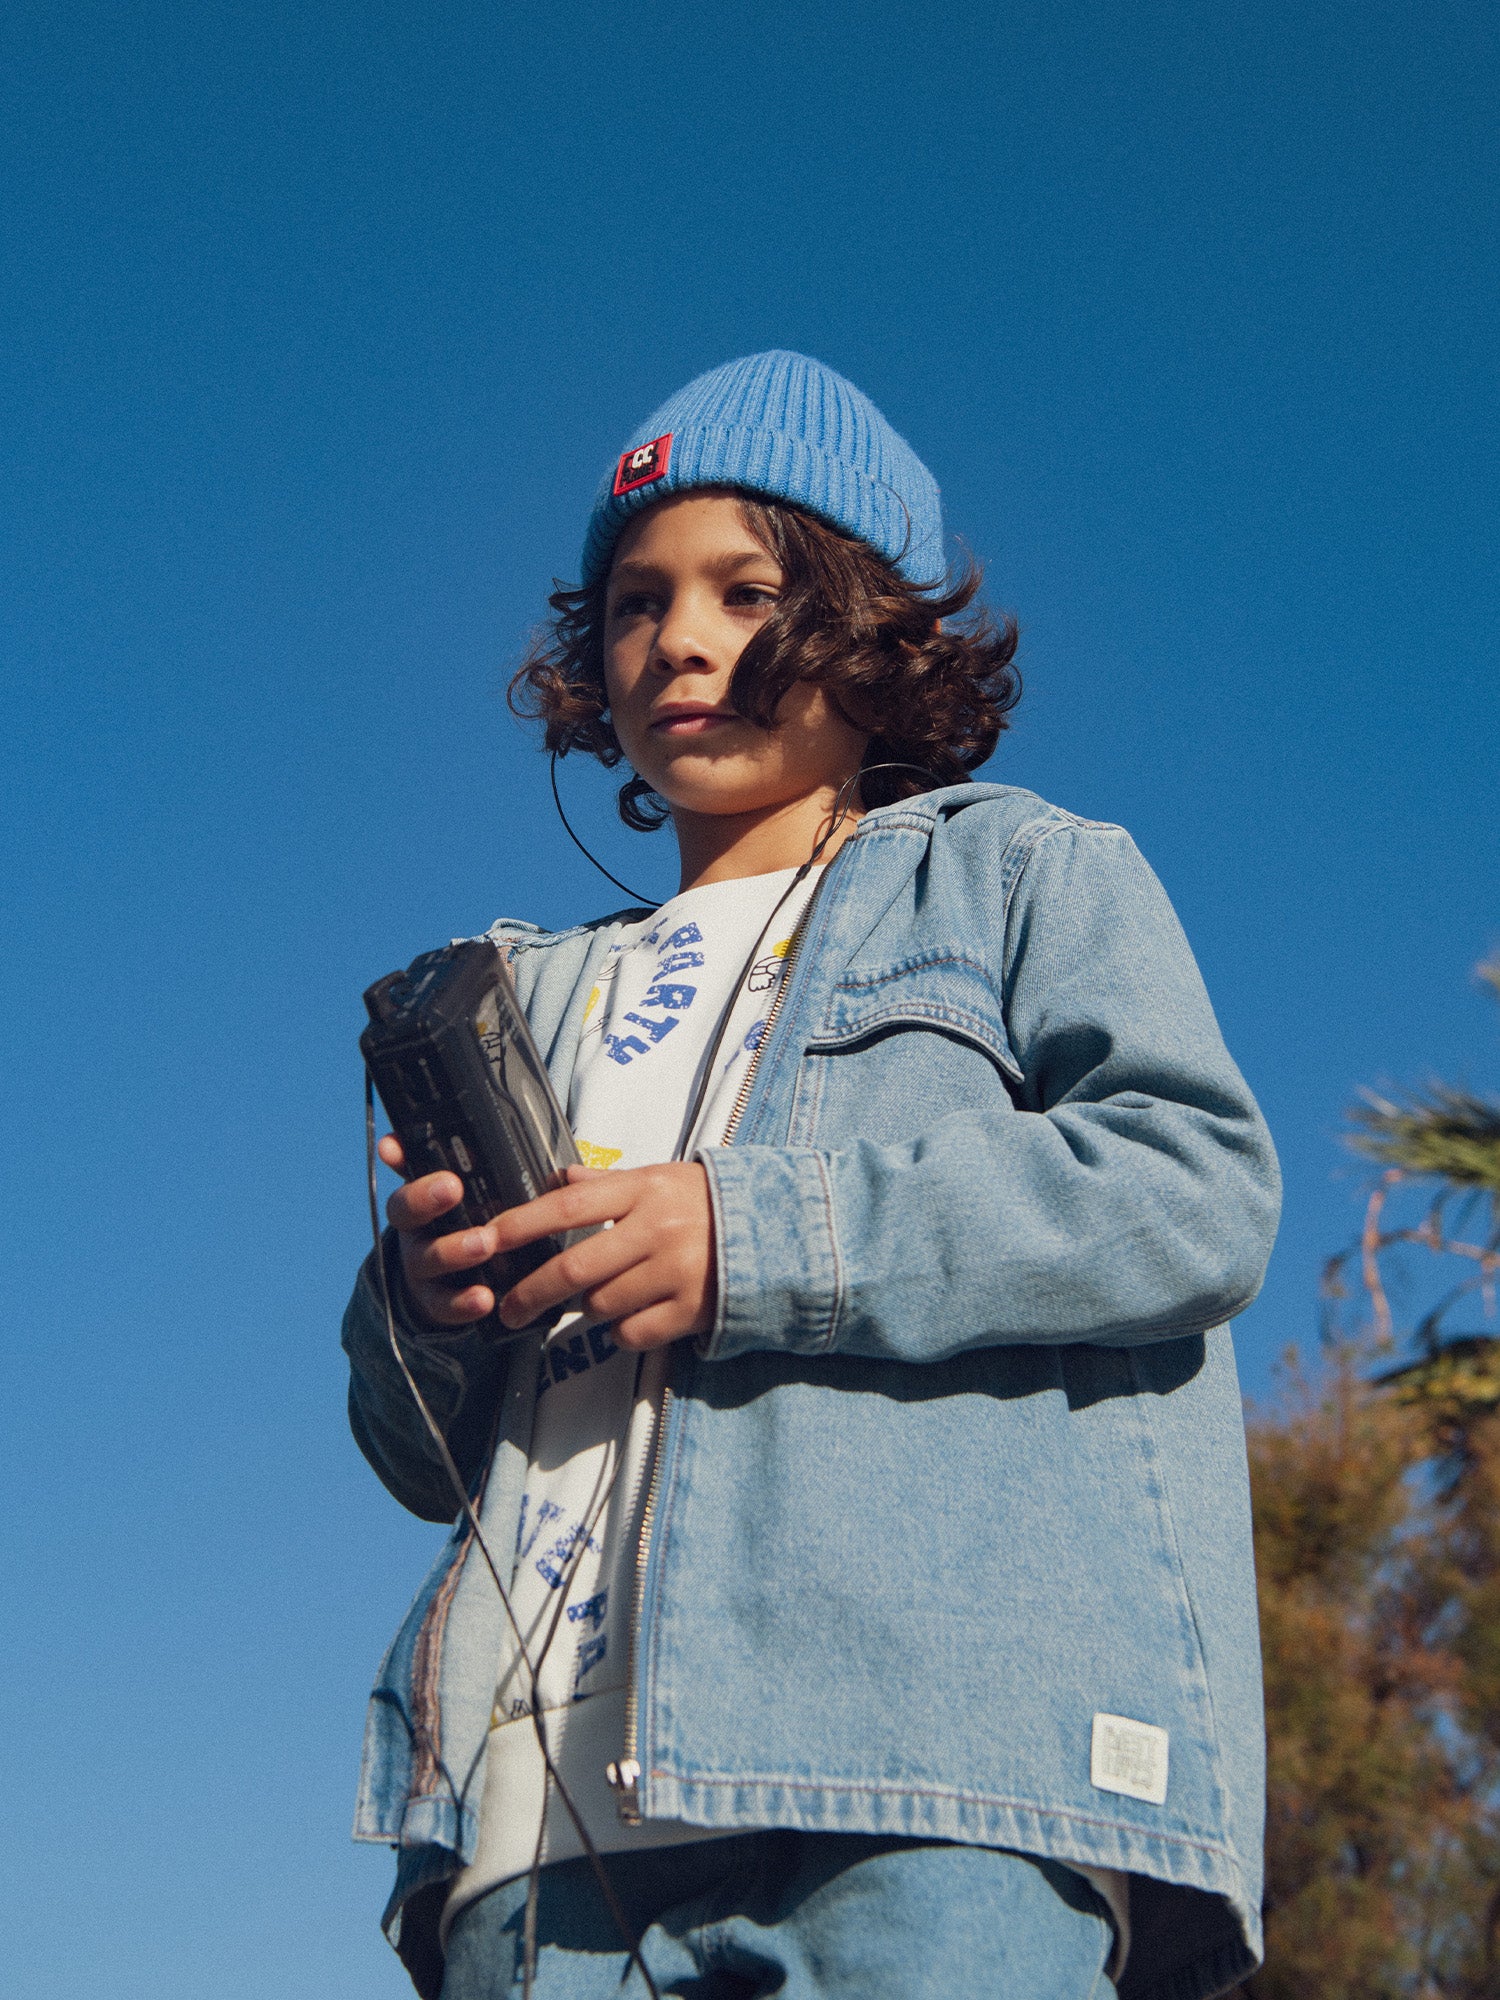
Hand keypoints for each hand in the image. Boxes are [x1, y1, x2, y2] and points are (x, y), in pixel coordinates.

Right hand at [377, 1134, 499, 1326]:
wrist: (450, 1283)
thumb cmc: (461, 1223)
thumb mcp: (457, 1194)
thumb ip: (448, 1164)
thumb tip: (410, 1136)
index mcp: (418, 1203)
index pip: (406, 1177)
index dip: (403, 1165)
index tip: (408, 1149)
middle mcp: (413, 1233)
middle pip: (408, 1215)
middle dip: (426, 1199)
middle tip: (453, 1187)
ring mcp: (422, 1270)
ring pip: (428, 1259)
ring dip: (453, 1250)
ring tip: (484, 1243)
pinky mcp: (437, 1303)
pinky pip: (445, 1304)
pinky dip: (463, 1302)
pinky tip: (485, 1298)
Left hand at [377, 1140, 715, 1347]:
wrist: (780, 1230)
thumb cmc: (706, 1203)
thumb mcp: (660, 1177)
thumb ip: (607, 1185)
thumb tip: (558, 1182)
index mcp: (644, 1189)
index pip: (567, 1207)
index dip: (520, 1225)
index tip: (485, 1239)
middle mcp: (657, 1230)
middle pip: (574, 1268)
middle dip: (531, 1294)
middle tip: (508, 1310)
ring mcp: (676, 1272)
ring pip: (601, 1305)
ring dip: (588, 1308)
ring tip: (600, 1297)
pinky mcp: (691, 1310)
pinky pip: (632, 1333)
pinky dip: (622, 1331)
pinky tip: (634, 1315)